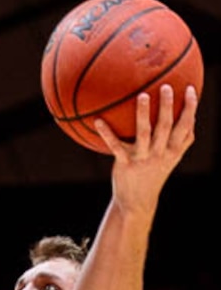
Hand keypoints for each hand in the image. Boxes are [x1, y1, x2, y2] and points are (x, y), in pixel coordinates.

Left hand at [95, 83, 197, 212]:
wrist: (137, 202)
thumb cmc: (154, 175)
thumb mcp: (171, 160)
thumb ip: (181, 141)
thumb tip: (192, 117)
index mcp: (172, 151)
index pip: (186, 127)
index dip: (190, 108)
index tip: (191, 89)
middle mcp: (159, 154)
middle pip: (166, 126)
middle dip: (168, 106)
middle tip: (166, 86)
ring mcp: (142, 159)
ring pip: (144, 133)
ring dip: (143, 114)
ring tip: (142, 95)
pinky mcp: (125, 164)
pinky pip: (115, 146)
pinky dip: (107, 133)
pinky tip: (98, 121)